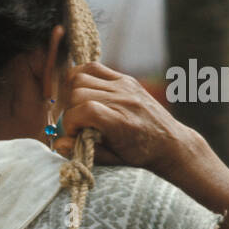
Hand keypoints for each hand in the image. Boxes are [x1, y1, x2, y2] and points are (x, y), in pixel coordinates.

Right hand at [53, 63, 195, 173]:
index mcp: (121, 122)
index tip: (74, 134)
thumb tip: (58, 143)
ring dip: (72, 93)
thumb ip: (83, 152)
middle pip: (78, 92)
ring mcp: (124, 85)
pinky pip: (93, 68)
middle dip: (70, 109)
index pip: (84, 110)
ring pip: (80, 77)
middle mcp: (122, 100)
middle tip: (77, 123)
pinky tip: (84, 92)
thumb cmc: (139, 154)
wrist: (169, 141)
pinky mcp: (124, 79)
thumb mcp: (112, 160)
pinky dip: (81, 77)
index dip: (70, 123)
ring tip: (80, 109)